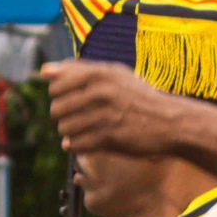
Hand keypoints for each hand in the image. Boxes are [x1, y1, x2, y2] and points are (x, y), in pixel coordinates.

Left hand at [43, 61, 188, 156]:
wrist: (171, 123)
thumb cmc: (140, 98)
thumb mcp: (114, 75)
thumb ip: (78, 70)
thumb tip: (44, 72)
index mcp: (99, 74)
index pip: (56, 86)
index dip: (59, 96)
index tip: (72, 102)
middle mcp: (100, 93)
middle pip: (57, 108)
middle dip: (63, 117)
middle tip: (77, 120)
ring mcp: (105, 116)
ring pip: (65, 128)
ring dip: (69, 134)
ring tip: (83, 132)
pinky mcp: (110, 138)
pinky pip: (77, 144)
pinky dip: (78, 146)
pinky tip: (87, 143)